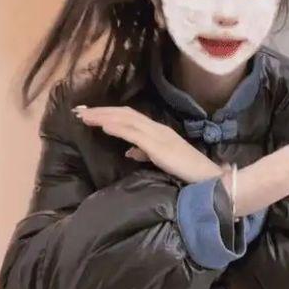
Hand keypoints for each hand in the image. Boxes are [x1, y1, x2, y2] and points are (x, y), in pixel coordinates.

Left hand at [73, 105, 221, 182]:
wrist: (208, 178)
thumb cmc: (188, 171)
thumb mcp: (163, 159)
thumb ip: (146, 153)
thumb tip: (129, 151)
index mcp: (158, 131)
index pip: (129, 117)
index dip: (109, 113)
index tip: (90, 113)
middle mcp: (157, 128)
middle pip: (125, 114)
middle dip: (101, 111)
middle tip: (79, 110)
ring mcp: (158, 136)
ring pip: (127, 120)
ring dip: (104, 116)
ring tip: (85, 115)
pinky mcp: (158, 147)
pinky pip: (134, 134)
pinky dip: (118, 128)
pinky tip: (103, 126)